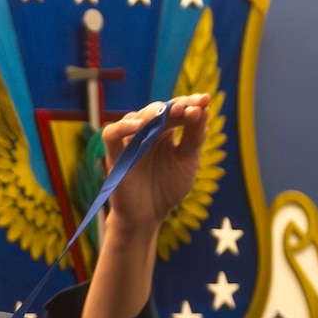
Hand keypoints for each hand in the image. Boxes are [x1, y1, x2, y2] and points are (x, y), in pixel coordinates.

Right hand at [79, 95, 207, 317]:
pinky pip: (112, 133)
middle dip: (175, 107)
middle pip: (158, 110)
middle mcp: (147, 133)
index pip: (176, 111)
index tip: (205, 100)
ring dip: (153, 113)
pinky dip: (123, 126)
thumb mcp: (187, 161)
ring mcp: (130, 142)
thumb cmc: (167, 189)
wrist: (149, 217)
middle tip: (190, 108)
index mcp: (165, 133)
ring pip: (137, 117)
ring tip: (170, 113)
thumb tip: (203, 109)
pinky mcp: (114, 154)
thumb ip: (194, 137)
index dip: (189, 103)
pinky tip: (140, 125)